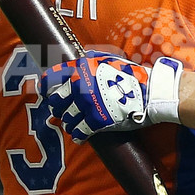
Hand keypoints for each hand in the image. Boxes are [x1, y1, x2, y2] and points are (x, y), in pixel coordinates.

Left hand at [39, 50, 182, 141]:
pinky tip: (80, 136)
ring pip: (66, 118)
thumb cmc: (131, 74)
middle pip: (55, 101)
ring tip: (74, 124)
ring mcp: (88, 104)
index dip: (44, 86)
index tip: (42, 92)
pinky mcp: (97, 120)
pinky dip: (78, 135)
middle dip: (58, 107)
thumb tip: (74, 58)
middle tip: (62, 111)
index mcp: (81, 68)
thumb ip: (88, 59)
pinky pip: (79, 131)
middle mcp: (81, 85)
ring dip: (69, 122)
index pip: (51, 78)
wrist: (151, 91)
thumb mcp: (108, 58)